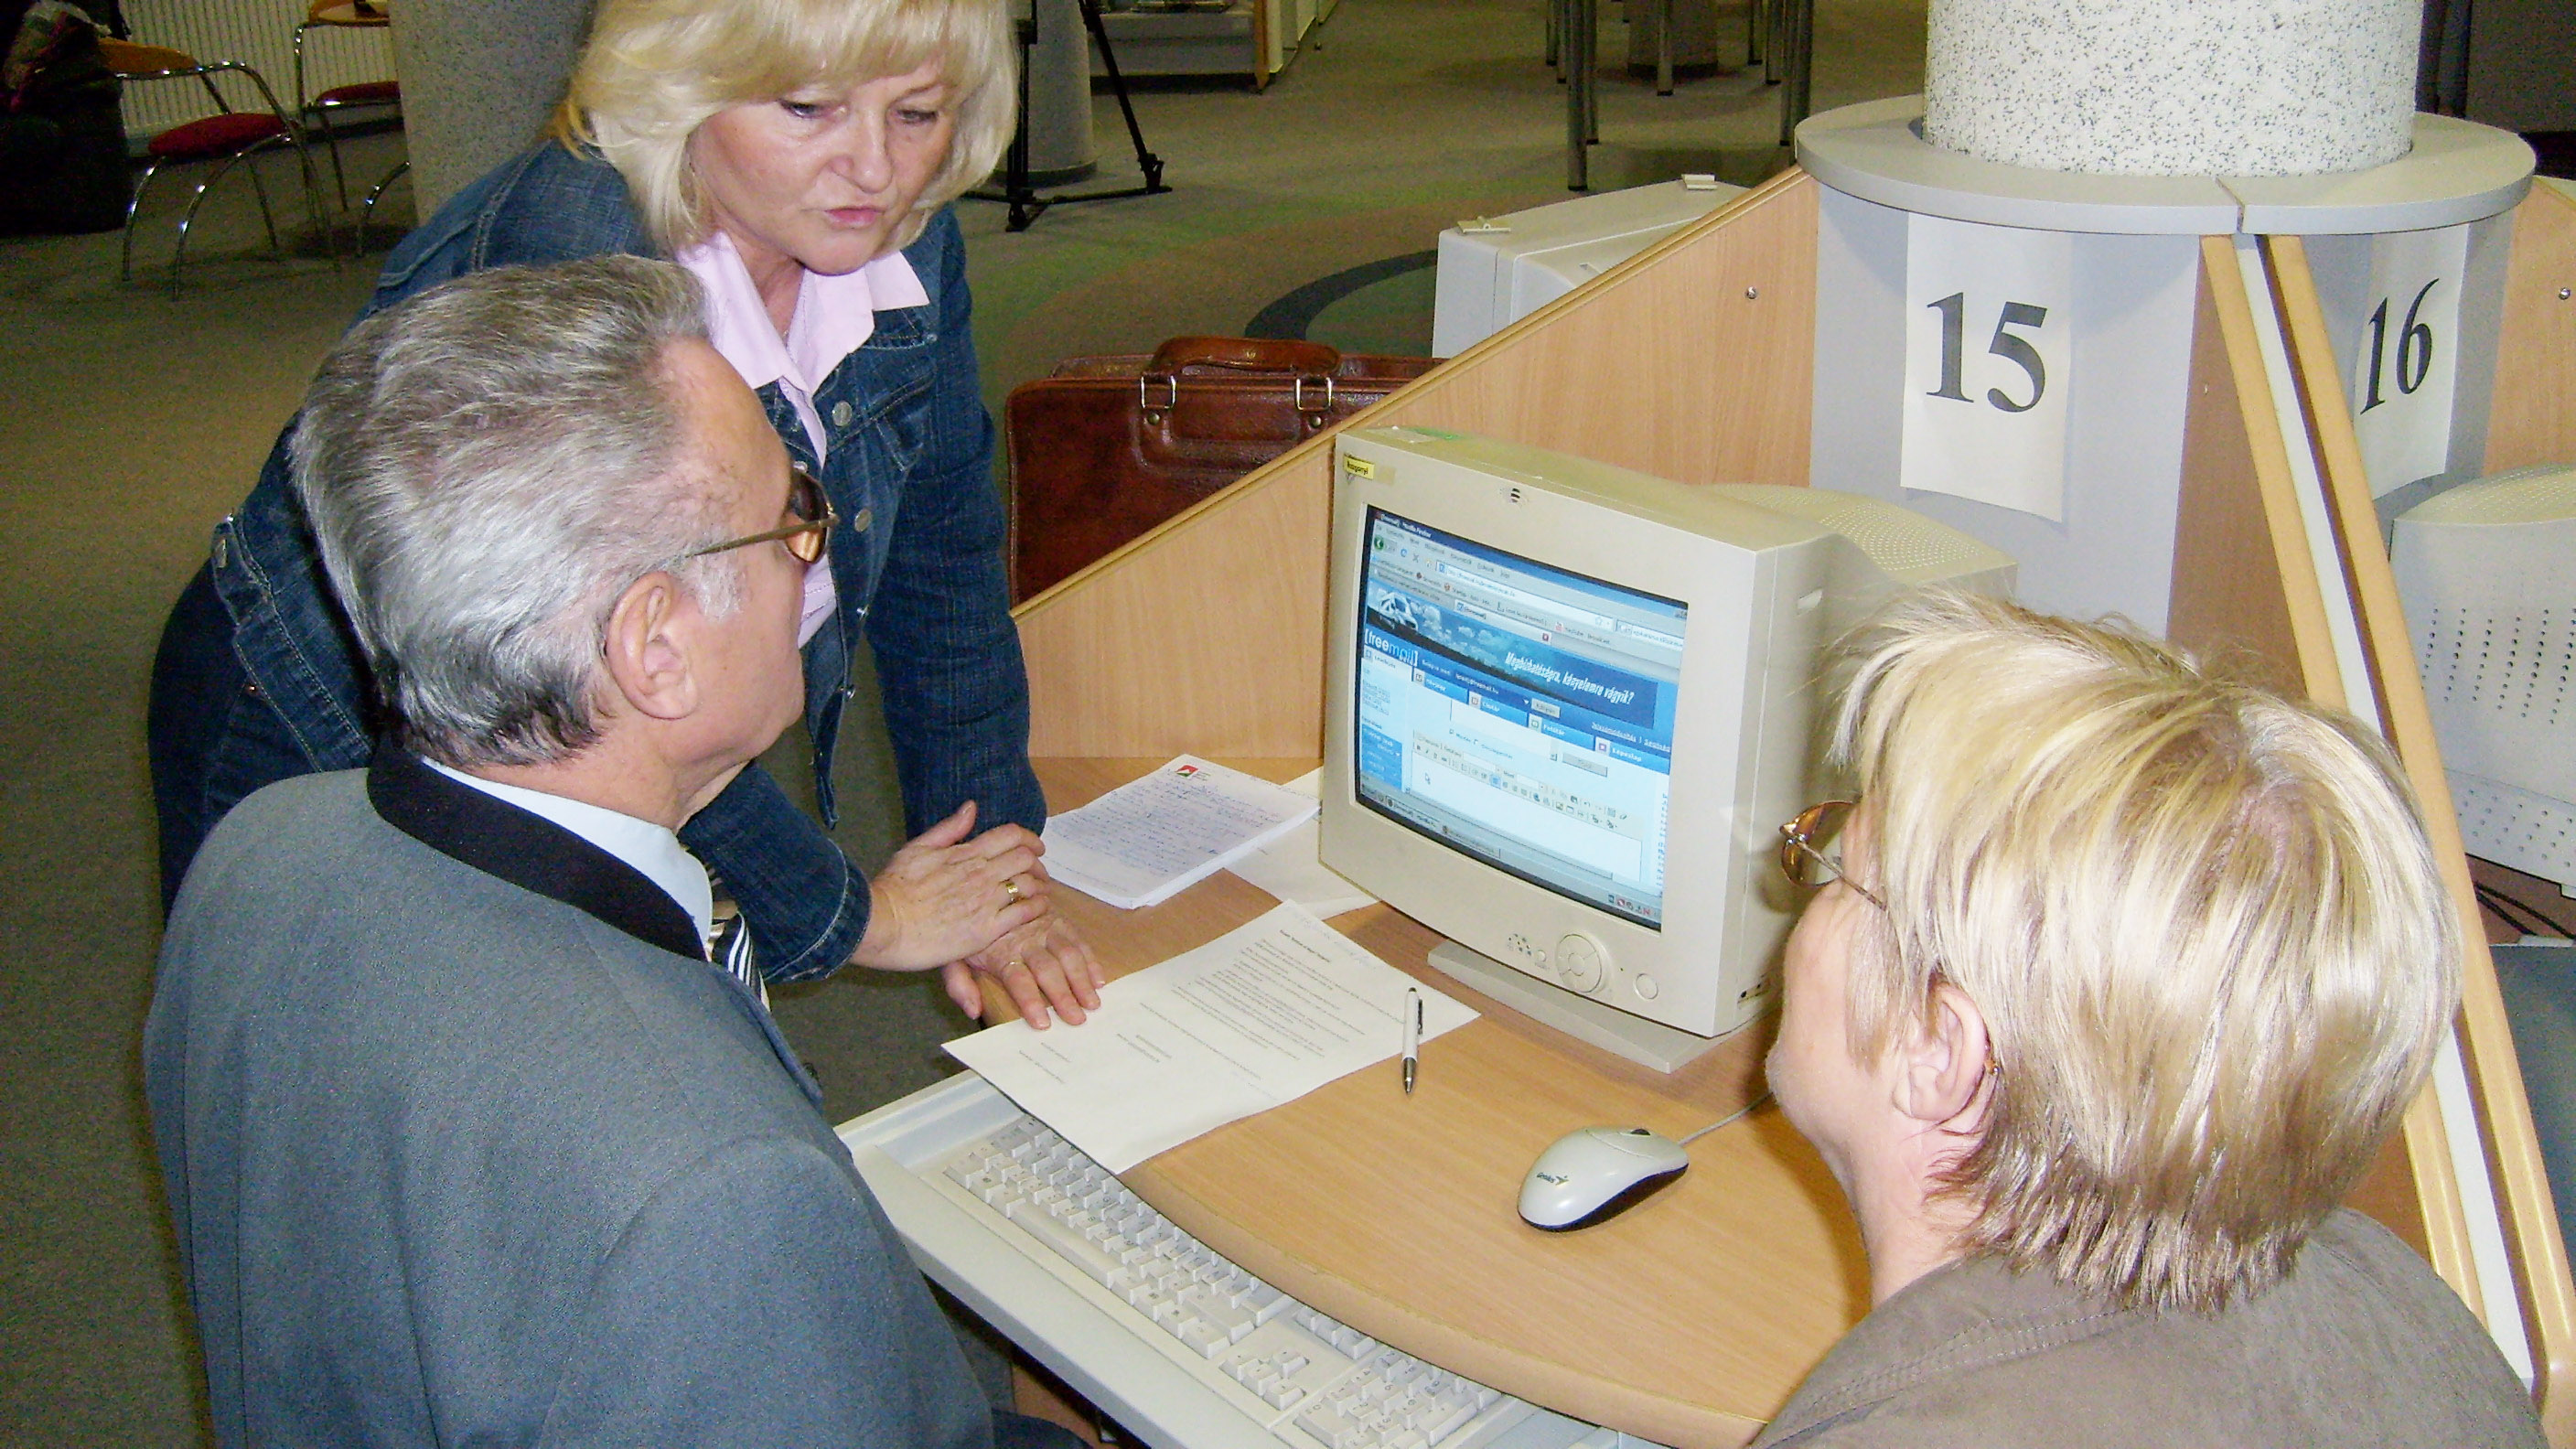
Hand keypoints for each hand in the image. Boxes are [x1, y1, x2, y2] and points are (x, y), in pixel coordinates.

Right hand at [850, 802, 1044, 970]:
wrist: (881, 924)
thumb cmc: (893, 888)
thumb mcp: (916, 848)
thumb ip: (949, 828)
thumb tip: (971, 807)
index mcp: (965, 853)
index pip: (1010, 835)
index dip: (1029, 838)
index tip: (1034, 847)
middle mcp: (980, 874)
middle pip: (1025, 858)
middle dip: (1036, 863)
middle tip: (1037, 871)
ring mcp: (985, 901)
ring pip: (1029, 883)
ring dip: (1039, 884)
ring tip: (1039, 891)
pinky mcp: (986, 930)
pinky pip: (1025, 913)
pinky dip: (1037, 907)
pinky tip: (1037, 909)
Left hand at [942, 908, 1105, 1028]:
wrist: (983, 888)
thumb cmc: (971, 931)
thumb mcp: (954, 955)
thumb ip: (959, 984)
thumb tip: (972, 1011)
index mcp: (1000, 951)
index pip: (1018, 979)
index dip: (1030, 1001)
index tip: (1042, 1023)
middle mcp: (1025, 939)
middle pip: (1048, 969)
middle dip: (1063, 996)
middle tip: (1077, 1020)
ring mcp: (1045, 927)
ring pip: (1068, 953)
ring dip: (1082, 980)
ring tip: (1093, 1003)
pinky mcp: (1059, 919)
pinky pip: (1078, 939)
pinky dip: (1090, 959)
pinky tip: (1099, 979)